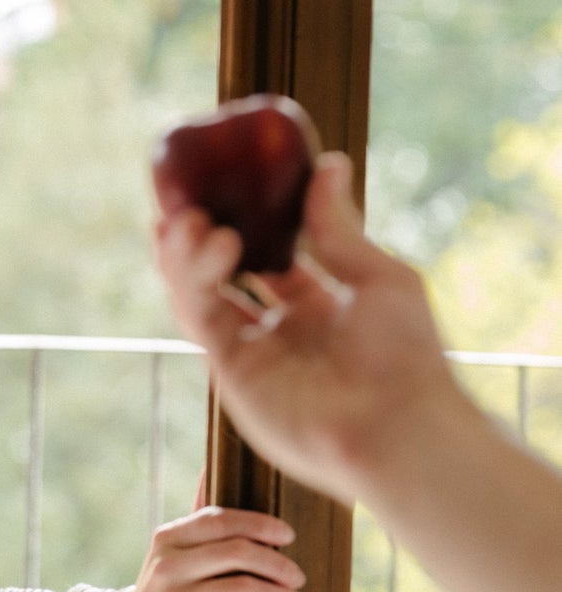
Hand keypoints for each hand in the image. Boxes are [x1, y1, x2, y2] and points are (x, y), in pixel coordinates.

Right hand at [122, 495, 305, 591]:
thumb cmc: (165, 590)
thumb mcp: (170, 552)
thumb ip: (196, 520)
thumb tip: (208, 468)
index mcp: (168, 538)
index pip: (221, 520)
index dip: (260, 525)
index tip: (288, 536)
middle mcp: (169, 566)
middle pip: (236, 552)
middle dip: (277, 564)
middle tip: (298, 577)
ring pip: (242, 589)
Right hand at [154, 151, 456, 504]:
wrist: (401, 428)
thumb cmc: (407, 357)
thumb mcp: (379, 277)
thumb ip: (337, 228)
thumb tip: (329, 163)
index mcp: (316, 309)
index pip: (265, 259)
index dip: (241, 225)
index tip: (224, 187)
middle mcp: (278, 332)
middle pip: (220, 276)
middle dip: (196, 239)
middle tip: (184, 201)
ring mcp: (252, 355)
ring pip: (198, 294)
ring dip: (186, 254)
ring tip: (189, 219)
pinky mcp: (233, 373)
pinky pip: (201, 318)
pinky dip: (195, 279)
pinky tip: (212, 242)